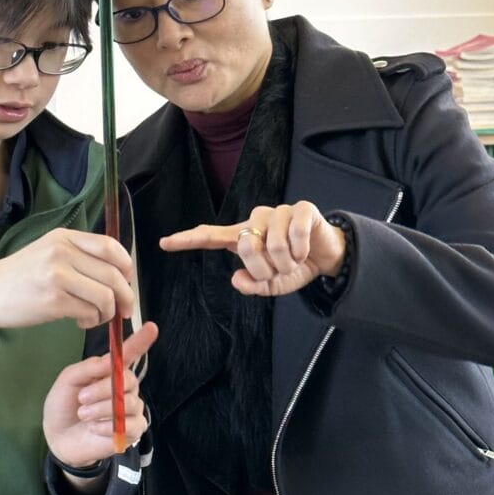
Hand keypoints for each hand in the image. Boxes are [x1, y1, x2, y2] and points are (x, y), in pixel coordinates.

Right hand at [0, 229, 134, 328]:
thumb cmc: (18, 276)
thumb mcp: (48, 252)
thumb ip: (78, 256)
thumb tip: (117, 273)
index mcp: (65, 238)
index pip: (111, 247)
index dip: (127, 267)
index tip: (127, 283)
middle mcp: (62, 252)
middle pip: (114, 275)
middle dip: (126, 297)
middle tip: (124, 311)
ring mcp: (57, 276)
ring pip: (105, 296)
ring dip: (108, 312)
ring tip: (96, 317)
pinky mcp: (52, 300)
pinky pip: (89, 312)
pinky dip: (92, 320)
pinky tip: (81, 322)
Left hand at [43, 320, 157, 467]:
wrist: (57, 437)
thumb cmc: (63, 406)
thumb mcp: (68, 381)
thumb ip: (89, 368)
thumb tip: (109, 361)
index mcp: (109, 373)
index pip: (130, 355)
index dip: (141, 341)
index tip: (151, 327)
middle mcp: (124, 388)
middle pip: (129, 380)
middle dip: (103, 389)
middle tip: (82, 398)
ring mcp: (130, 410)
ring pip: (130, 402)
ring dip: (103, 408)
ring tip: (84, 415)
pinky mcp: (132, 431)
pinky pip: (131, 424)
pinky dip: (109, 426)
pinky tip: (95, 428)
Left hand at [160, 202, 346, 297]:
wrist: (329, 258)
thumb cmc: (295, 266)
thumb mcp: (273, 284)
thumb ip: (253, 285)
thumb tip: (236, 279)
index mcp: (244, 237)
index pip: (211, 236)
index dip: (188, 240)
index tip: (165, 243)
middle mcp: (257, 220)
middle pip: (246, 245)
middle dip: (264, 269)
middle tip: (278, 272)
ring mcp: (279, 212)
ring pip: (272, 243)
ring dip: (286, 262)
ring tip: (294, 261)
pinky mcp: (302, 209)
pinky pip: (295, 234)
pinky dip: (300, 251)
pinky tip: (305, 251)